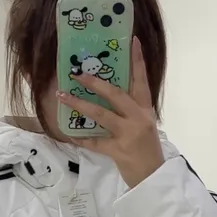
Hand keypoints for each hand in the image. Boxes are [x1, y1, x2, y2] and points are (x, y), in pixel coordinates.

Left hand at [57, 37, 163, 188]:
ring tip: (63, 96)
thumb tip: (107, 92)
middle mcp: (138, 118)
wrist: (152, 176)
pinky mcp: (118, 150)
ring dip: (80, 105)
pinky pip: (95, 142)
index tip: (133, 40)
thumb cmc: (147, 149)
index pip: (142, 80)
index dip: (137, 61)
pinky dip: (82, 139)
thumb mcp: (144, 124)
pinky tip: (70, 134)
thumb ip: (130, 109)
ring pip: (101, 115)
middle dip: (95, 83)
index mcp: (145, 110)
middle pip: (116, 95)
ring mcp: (128, 134)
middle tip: (78, 74)